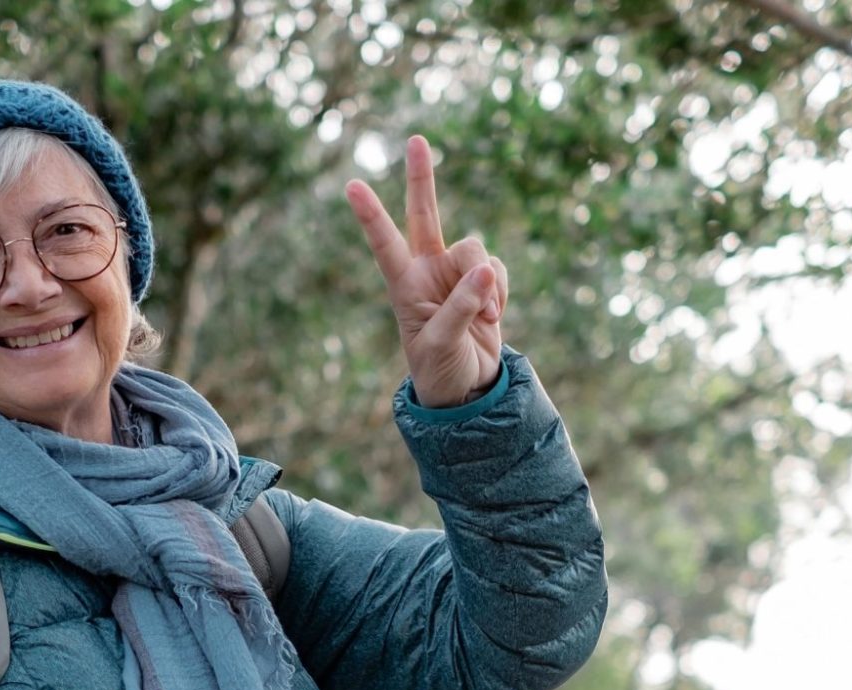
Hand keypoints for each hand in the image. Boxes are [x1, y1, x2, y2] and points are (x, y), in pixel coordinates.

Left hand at [345, 134, 508, 408]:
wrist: (467, 388)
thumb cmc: (440, 369)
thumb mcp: (442, 343)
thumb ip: (462, 304)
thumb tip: (487, 267)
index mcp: (403, 284)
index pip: (384, 244)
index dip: (371, 216)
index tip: (351, 186)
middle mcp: (427, 270)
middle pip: (425, 215)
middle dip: (422, 179)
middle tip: (416, 140)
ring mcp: (456, 273)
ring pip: (476, 250)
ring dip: (486, 284)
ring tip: (484, 320)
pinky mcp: (483, 281)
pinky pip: (497, 269)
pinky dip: (500, 291)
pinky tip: (493, 317)